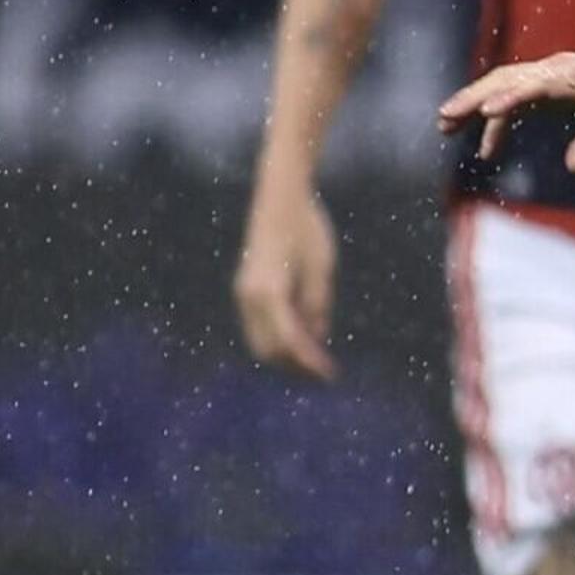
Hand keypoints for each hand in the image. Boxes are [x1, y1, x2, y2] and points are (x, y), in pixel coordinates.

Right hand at [235, 178, 338, 381]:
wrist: (280, 199)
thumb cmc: (307, 230)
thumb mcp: (321, 270)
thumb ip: (317, 306)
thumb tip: (316, 338)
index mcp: (269, 292)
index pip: (288, 342)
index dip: (310, 363)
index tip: (330, 375)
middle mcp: (249, 296)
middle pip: (268, 349)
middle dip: (296, 365)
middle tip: (325, 374)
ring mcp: (244, 292)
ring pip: (260, 340)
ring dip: (286, 355)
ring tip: (316, 361)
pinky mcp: (247, 288)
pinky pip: (259, 325)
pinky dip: (279, 338)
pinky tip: (304, 339)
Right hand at [435, 39, 574, 171]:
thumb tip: (572, 165)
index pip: (533, 85)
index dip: (508, 98)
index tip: (483, 111)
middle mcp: (557, 70)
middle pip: (505, 79)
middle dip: (472, 98)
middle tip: (443, 119)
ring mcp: (553, 75)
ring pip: (503, 85)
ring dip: (475, 104)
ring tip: (445, 127)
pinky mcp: (554, 85)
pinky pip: (518, 99)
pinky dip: (499, 119)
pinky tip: (487, 147)